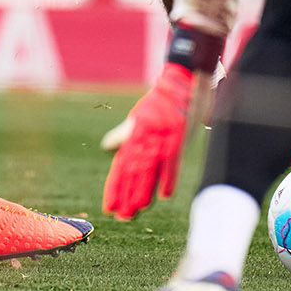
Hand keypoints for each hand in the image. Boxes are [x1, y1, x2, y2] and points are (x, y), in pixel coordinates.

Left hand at [102, 62, 198, 220]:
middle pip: (132, 171)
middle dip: (126, 195)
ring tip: (135, 211)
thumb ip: (124, 134)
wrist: (184, 75)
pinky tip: (164, 196)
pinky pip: (172, 159)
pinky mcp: (177, 134)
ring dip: (142, 191)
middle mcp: (145, 136)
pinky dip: (168, 177)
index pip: (121, 165)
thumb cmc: (164, 99)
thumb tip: (106, 147)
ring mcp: (161, 135)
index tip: (109, 206)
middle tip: (120, 216)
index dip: (115, 186)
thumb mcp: (139, 117)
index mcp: (136, 133)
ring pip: (148, 169)